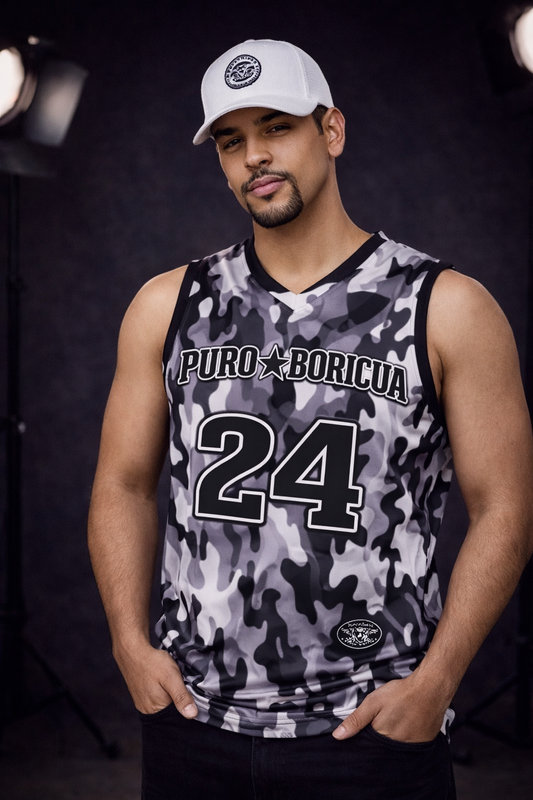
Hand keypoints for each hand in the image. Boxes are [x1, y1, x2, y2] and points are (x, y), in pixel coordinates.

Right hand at [114, 639, 197, 718]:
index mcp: (157, 710)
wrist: (133, 651)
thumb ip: (181, 696)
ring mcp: (144, 704)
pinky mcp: (142, 696)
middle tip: (183, 684)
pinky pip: (158, 699)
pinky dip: (165, 692)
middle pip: (171, 712)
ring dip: (172, 696)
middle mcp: (149, 711)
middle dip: (180, 701)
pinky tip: (166, 682)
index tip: (193, 695)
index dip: (188, 707)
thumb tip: (192, 715)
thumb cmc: (152, 663)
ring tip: (174, 682)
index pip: (178, 718)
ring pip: (165, 704)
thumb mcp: (171, 677)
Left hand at [332, 672, 447, 741]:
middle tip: (385, 721)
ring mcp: (412, 748)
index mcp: (382, 738)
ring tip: (396, 722)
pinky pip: (410, 747)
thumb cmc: (401, 694)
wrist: (431, 689)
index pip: (368, 748)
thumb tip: (338, 736)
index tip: (367, 731)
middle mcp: (397, 748)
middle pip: (382, 750)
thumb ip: (356, 720)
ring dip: (393, 740)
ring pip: (396, 748)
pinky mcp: (423, 744)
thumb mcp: (373, 702)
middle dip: (379, 741)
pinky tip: (406, 725)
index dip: (364, 740)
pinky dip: (406, 738)